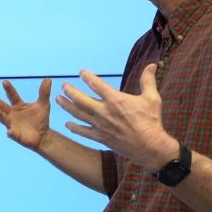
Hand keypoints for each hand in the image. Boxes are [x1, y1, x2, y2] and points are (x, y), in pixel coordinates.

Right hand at [0, 78, 52, 152]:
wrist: (43, 136)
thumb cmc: (40, 119)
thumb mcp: (43, 105)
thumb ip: (44, 93)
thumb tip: (48, 79)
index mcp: (18, 105)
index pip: (12, 95)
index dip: (9, 89)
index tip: (4, 82)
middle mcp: (12, 114)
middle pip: (3, 107)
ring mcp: (12, 124)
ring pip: (4, 119)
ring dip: (0, 115)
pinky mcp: (16, 135)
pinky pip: (12, 134)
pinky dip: (10, 133)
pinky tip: (9, 131)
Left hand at [55, 65, 177, 170]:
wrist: (150, 147)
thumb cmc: (151, 121)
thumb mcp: (152, 98)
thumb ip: (148, 80)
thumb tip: (153, 64)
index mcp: (115, 100)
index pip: (96, 84)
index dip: (87, 77)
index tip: (81, 72)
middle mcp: (104, 112)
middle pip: (80, 99)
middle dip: (70, 91)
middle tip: (64, 86)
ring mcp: (100, 125)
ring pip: (78, 114)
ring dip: (66, 106)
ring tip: (58, 99)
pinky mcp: (100, 137)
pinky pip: (83, 131)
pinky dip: (74, 127)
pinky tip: (67, 124)